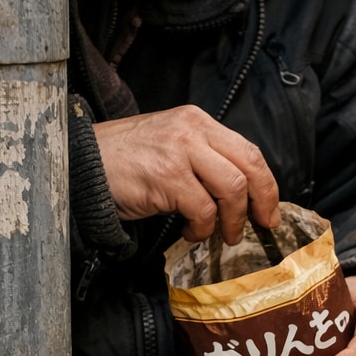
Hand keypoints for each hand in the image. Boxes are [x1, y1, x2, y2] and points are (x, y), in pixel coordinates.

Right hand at [92, 105, 279, 244]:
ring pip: (232, 188)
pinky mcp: (167, 177)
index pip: (248, 150)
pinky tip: (190, 231)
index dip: (267, 185)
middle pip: (249, 166)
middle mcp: (192, 130)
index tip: (269, 211)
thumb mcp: (172, 148)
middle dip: (262, 201)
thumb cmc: (127, 162)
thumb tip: (242, 195)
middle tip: (259, 225)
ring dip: (232, 220)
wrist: (86, 164)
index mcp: (197, 121)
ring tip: (221, 234)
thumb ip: (204, 161)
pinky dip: (202, 228)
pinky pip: (204, 209)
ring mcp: (180, 151)